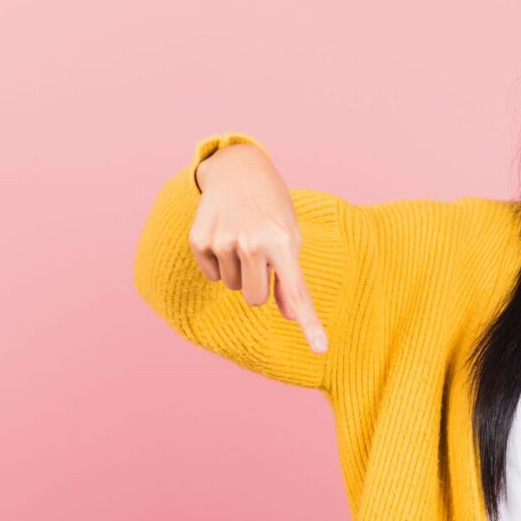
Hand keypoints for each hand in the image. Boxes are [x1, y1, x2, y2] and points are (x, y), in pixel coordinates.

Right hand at [190, 144, 329, 352]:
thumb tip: (291, 317)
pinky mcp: (198, 240)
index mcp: (283, 243)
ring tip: (243, 236)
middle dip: (259, 284)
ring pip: (233, 286)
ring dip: (239, 269)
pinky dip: (218, 262)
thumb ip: (291, 281)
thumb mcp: (290, 239)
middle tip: (261, 253)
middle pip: (255, 299)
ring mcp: (222, 242)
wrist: (239, 171)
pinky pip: (211, 275)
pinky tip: (224, 234)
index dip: (310, 324)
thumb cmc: (272, 210)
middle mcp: (252, 243)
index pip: (298, 292)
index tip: (322, 350)